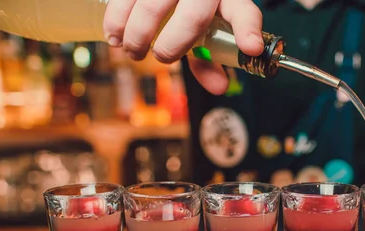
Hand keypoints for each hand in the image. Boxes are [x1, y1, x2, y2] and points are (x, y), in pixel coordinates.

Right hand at [103, 0, 263, 94]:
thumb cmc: (195, 9)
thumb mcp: (208, 29)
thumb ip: (210, 60)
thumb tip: (219, 88)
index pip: (243, 12)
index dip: (248, 30)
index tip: (251, 47)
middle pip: (193, 16)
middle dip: (173, 45)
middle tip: (161, 57)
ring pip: (153, 4)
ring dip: (138, 34)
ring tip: (132, 51)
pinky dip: (115, 18)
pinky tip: (113, 35)